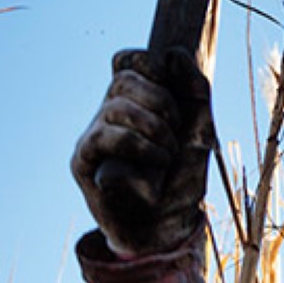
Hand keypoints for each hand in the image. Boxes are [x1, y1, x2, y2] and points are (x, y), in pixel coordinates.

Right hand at [71, 48, 210, 257]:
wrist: (167, 229)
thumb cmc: (181, 180)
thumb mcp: (201, 130)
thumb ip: (195, 89)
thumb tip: (174, 53)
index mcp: (135, 102)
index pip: (127, 61)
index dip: (149, 64)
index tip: (173, 93)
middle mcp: (108, 114)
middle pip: (124, 79)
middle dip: (160, 101)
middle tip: (175, 133)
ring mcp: (93, 136)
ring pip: (115, 107)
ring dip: (153, 129)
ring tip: (167, 156)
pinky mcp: (82, 162)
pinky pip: (104, 137)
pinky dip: (137, 148)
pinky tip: (154, 167)